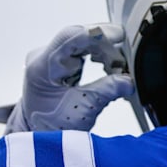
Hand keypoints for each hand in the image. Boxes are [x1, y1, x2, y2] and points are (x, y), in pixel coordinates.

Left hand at [6, 24, 133, 132]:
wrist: (38, 132)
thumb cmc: (50, 126)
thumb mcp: (82, 111)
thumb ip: (106, 92)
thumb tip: (128, 80)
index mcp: (42, 68)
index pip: (69, 38)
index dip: (95, 33)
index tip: (118, 36)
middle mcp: (43, 56)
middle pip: (78, 36)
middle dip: (105, 46)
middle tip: (124, 62)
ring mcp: (51, 56)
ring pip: (83, 40)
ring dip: (105, 51)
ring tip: (118, 68)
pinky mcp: (61, 59)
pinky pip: (83, 47)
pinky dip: (100, 55)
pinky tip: (110, 66)